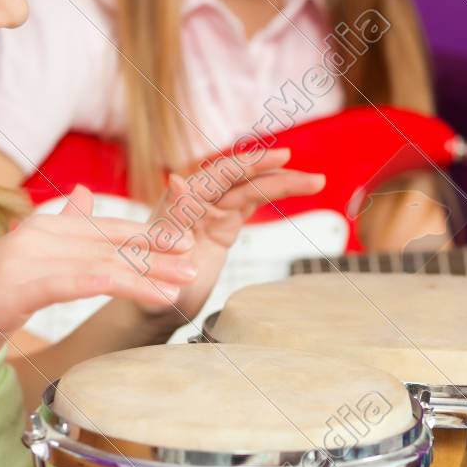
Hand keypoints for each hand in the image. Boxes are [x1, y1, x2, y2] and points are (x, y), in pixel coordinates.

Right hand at [0, 185, 197, 380]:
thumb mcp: (25, 263)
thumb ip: (60, 231)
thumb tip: (84, 194)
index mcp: (41, 226)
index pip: (105, 227)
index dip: (147, 235)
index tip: (183, 244)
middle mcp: (37, 234)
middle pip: (110, 241)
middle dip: (156, 252)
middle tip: (194, 261)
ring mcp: (27, 257)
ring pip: (101, 261)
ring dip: (147, 273)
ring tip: (181, 285)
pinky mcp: (21, 285)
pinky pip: (79, 281)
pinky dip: (116, 284)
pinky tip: (145, 291)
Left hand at [132, 147, 325, 318]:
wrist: (153, 309)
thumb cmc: (149, 288)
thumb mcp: (156, 260)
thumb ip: (169, 221)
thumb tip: (176, 179)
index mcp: (181, 201)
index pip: (221, 174)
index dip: (252, 164)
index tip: (281, 157)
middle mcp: (198, 199)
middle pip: (243, 178)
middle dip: (277, 174)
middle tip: (313, 177)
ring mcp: (213, 210)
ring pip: (252, 189)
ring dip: (283, 183)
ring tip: (317, 182)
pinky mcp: (224, 224)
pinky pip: (252, 202)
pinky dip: (274, 194)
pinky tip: (297, 188)